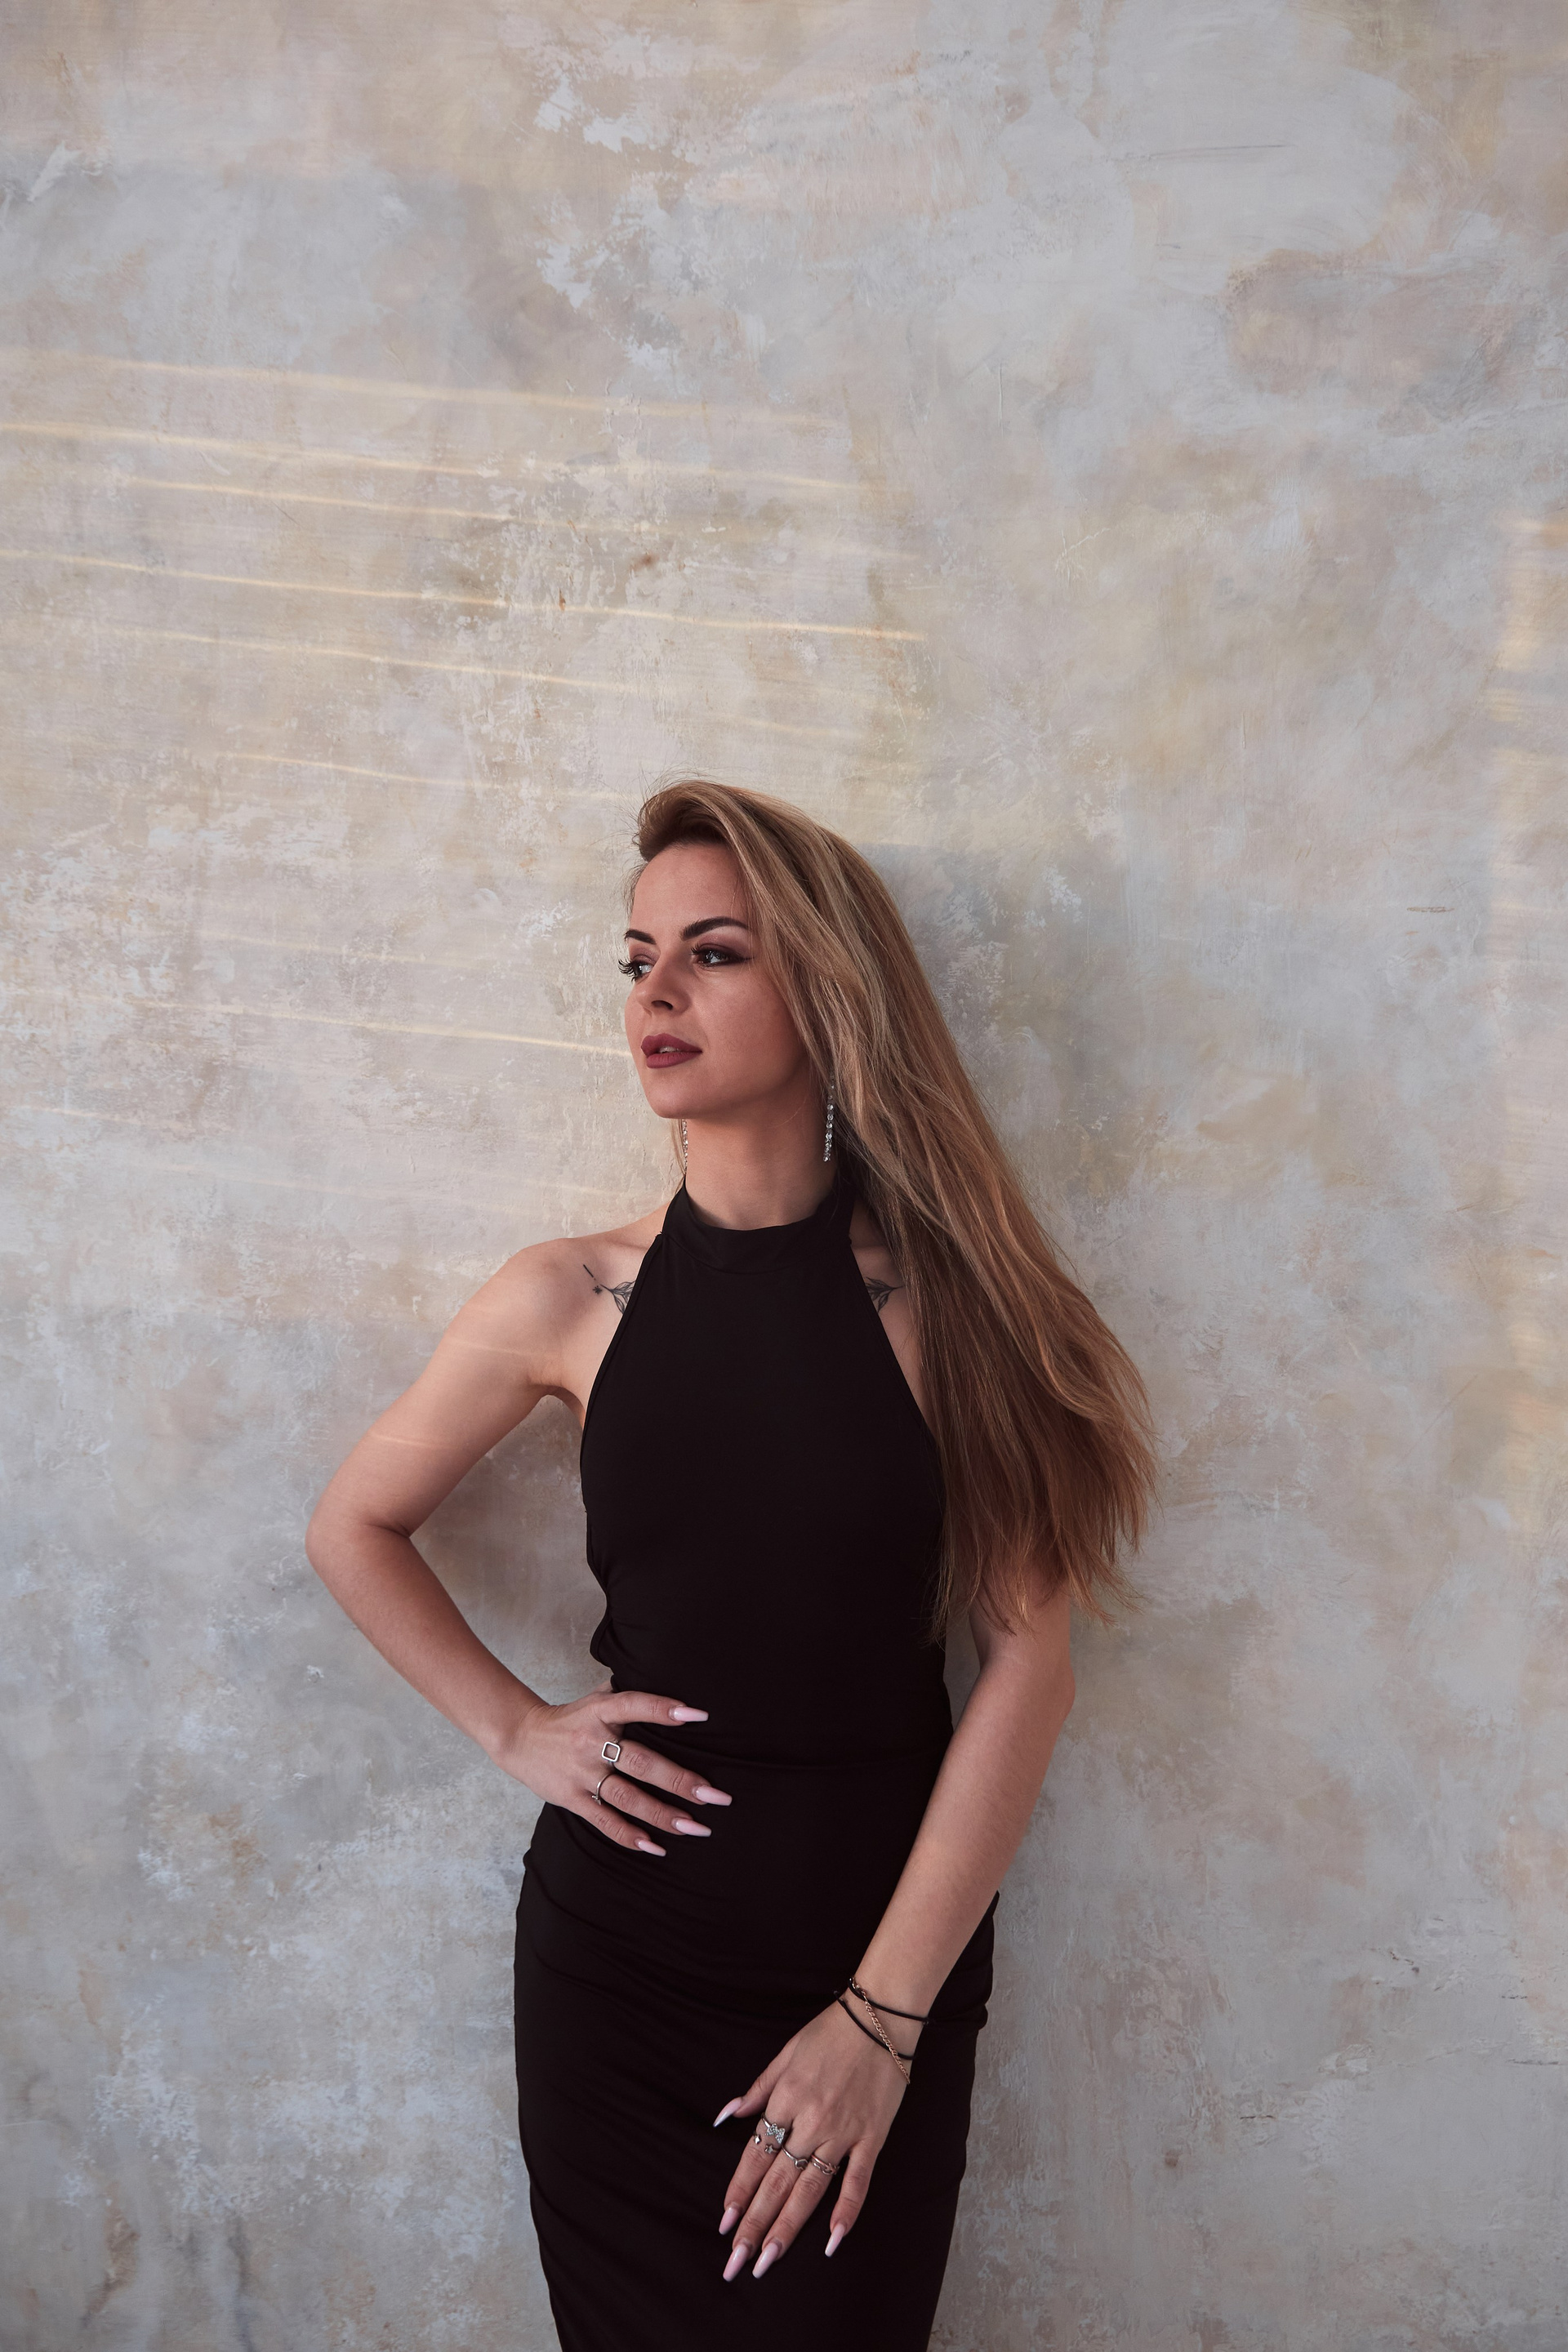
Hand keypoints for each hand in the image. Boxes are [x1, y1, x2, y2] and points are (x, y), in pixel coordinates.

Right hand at [490, 1678, 731, 1853]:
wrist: (519, 1737)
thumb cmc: (569, 1718)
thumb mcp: (595, 1698)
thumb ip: (626, 1693)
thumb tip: (666, 1675)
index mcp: (600, 1711)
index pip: (635, 1706)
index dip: (664, 1709)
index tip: (698, 1714)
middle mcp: (593, 1742)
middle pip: (641, 1762)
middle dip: (680, 1781)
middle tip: (714, 1796)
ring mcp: (582, 1773)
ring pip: (628, 1798)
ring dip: (663, 1815)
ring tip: (695, 1827)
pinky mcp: (573, 1799)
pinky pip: (604, 1821)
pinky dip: (629, 1836)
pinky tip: (655, 1846)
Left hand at [711, 1998, 911, 2278]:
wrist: (880, 2018)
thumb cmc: (830, 2032)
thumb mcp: (785, 2053)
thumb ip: (757, 2089)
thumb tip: (725, 2116)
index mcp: (786, 2099)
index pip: (756, 2155)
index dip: (739, 2191)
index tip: (724, 2223)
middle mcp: (811, 2122)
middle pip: (777, 2182)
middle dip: (754, 2224)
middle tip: (736, 2261)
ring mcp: (843, 2133)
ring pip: (810, 2190)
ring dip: (787, 2228)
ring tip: (767, 2259)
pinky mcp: (872, 2138)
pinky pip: (857, 2181)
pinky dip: (846, 2211)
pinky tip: (832, 2241)